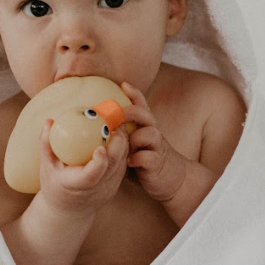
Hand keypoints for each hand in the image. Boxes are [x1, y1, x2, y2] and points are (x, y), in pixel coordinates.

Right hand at [35, 118, 128, 218]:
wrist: (67, 211)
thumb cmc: (54, 185)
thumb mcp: (46, 167)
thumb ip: (46, 144)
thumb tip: (49, 121)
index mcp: (77, 185)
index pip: (92, 175)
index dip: (100, 161)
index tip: (100, 146)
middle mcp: (97, 189)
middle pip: (114, 165)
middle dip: (118, 141)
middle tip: (114, 121)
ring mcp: (109, 188)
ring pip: (122, 163)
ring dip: (123, 143)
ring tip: (117, 125)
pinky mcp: (116, 186)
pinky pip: (123, 165)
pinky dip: (122, 150)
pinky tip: (117, 137)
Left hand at [119, 81, 188, 204]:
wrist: (171, 180)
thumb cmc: (145, 161)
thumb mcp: (132, 146)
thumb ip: (120, 137)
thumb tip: (93, 127)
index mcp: (146, 127)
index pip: (142, 106)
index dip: (134, 94)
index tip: (123, 84)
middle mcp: (153, 134)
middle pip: (147, 115)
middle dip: (131, 111)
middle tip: (116, 114)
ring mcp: (157, 148)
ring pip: (151, 133)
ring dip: (135, 138)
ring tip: (123, 146)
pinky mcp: (157, 164)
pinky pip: (149, 157)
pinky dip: (138, 159)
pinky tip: (129, 163)